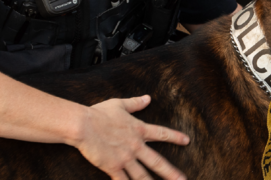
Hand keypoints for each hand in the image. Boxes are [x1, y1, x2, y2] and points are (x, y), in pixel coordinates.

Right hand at [73, 95, 189, 179]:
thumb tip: (148, 98)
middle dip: (171, 172)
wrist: (83, 125)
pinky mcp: (113, 167)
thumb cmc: (99, 113)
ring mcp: (125, 158)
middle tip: (183, 179)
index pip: (161, 134)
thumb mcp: (119, 104)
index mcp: (138, 129)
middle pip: (157, 161)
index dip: (175, 137)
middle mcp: (135, 146)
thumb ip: (135, 103)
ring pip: (143, 176)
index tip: (187, 141)